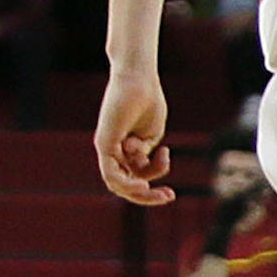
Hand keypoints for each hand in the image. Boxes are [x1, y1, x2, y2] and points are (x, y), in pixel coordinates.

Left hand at [94, 72, 175, 205]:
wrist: (140, 79)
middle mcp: (113, 151)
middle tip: (169, 196)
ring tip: (151, 189)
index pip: (133, 181)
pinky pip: (110, 171)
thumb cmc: (147, 102)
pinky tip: (143, 185)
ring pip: (116, 183)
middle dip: (147, 197)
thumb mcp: (152, 136)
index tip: (171, 193)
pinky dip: (126, 182)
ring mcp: (107, 147)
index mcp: (125, 151)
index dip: (151, 192)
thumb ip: (146, 157)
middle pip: (124, 186)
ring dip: (137, 192)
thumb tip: (138, 172)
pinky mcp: (104, 141)